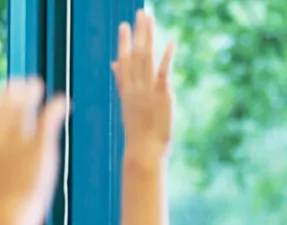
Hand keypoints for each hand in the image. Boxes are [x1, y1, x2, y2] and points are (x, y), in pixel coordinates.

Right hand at [0, 78, 70, 224]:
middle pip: (0, 107)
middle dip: (9, 92)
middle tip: (19, 84)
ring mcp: (16, 144)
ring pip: (21, 107)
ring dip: (29, 92)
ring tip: (37, 84)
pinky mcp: (39, 150)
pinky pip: (47, 120)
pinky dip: (55, 107)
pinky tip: (64, 101)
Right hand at [113, 9, 175, 157]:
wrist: (142, 149)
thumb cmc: (138, 130)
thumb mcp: (127, 103)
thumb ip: (121, 81)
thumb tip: (114, 64)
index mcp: (127, 88)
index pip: (124, 60)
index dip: (123, 42)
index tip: (124, 25)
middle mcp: (135, 85)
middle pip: (135, 54)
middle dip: (137, 33)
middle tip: (140, 13)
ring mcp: (147, 89)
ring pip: (146, 57)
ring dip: (148, 37)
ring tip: (149, 19)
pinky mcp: (161, 94)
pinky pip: (163, 72)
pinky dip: (166, 57)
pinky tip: (171, 43)